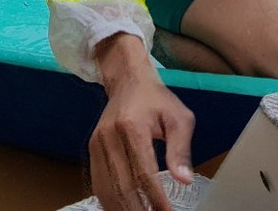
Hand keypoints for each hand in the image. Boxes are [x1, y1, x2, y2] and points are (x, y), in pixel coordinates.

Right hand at [90, 35, 194, 210]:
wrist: (128, 80)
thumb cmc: (156, 99)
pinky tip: (122, 208)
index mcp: (132, 126)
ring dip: (122, 209)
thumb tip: (185, 179)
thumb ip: (181, 150)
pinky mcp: (92, 147)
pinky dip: (109, 200)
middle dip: (138, 209)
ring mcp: (98, 142)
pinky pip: (98, 181)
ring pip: (107, 188)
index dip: (156, 199)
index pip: (144, 173)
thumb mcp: (178, 118)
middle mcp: (110, 135)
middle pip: (122, 185)